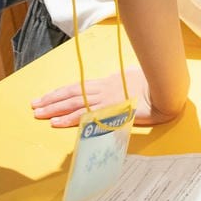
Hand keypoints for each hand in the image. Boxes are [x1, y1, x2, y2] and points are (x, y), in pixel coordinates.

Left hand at [31, 67, 177, 127]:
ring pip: (73, 103)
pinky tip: (56, 123)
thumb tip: (126, 78)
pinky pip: (84, 116)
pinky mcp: (109, 111)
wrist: (166, 91)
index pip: (79, 87)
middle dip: (51, 101)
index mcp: (109, 82)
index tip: (46, 97)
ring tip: (38, 114)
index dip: (61, 92)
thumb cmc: (155, 85)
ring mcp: (105, 100)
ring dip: (54, 109)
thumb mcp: (137, 79)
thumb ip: (127, 80)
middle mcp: (103, 90)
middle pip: (71, 94)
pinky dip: (69, 119)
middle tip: (34, 106)